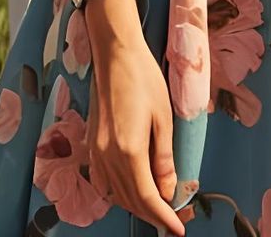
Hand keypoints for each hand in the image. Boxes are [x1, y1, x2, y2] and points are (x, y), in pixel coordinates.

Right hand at [86, 21, 185, 234]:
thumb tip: (168, 190)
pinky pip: (103, 180)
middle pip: (130, 200)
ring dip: (136, 205)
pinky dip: (118, 192)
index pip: (147, 198)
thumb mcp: (163, 118)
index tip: (179, 229)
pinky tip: (131, 188)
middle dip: (152, 214)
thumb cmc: (143, 77)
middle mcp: (108, 155)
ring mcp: (96, 150)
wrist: (115, 52)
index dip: (164, 218)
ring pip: (116, 193)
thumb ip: (164, 158)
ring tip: (157, 207)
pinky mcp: (91, 142)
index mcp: (129, 150)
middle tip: (173, 219)